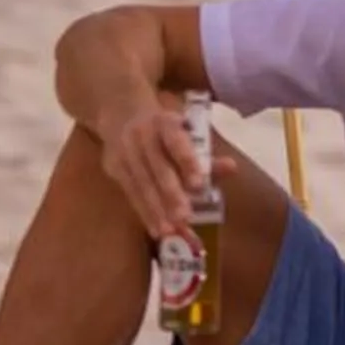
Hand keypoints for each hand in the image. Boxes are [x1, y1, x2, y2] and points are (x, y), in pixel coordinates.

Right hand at [96, 105, 233, 241]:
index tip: (198, 185)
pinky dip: (144, 212)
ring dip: (156, 209)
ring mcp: (124, 151)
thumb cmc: (163, 129)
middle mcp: (141, 134)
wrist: (121, 113)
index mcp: (164, 122)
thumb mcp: (184, 133)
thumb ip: (206, 154)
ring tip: (171, 231)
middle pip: (157, 167)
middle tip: (185, 217)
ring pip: (141, 184)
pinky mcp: (113, 166)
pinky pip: (130, 193)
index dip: (186, 161)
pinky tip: (156, 229)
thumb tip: (231, 168)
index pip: (175, 141)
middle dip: (171, 193)